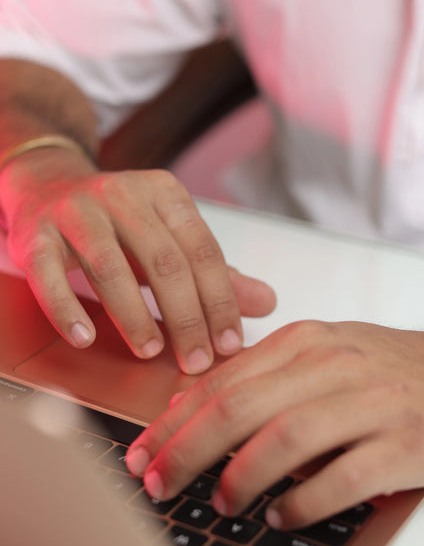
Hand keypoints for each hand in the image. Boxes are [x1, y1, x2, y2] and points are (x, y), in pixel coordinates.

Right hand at [2, 149, 275, 372]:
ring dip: (133, 315)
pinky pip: (49, 273)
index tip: (229, 344)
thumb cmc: (118, 222)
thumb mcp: (170, 239)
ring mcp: (76, 211)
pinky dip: (67, 308)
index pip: (203, 251)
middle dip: (185, 317)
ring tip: (149, 352)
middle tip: (195, 361)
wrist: (47, 184)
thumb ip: (215, 273)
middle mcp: (123, 196)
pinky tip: (85, 338)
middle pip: (163, 261)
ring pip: (109, 266)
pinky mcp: (34, 232)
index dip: (220, 301)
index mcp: (165, 194)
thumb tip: (267, 303)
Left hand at [126, 320, 423, 527]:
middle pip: (242, 409)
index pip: (223, 381)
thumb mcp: (327, 354)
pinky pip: (343, 478)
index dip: (173, 423)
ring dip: (241, 478)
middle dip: (187, 452)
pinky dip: (302, 502)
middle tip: (159, 487)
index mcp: (308, 341)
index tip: (142, 456)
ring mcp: (375, 404)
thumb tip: (190, 411)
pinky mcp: (408, 444)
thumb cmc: (395, 371)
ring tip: (222, 505)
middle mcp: (337, 365)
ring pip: (287, 440)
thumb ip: (265, 377)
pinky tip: (282, 518)